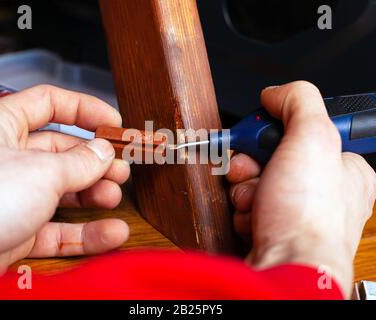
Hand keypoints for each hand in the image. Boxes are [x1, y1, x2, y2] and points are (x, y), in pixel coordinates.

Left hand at [0, 85, 129, 276]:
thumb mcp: (39, 171)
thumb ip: (79, 162)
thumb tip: (104, 153)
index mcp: (2, 127)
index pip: (49, 103)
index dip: (85, 109)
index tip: (113, 123)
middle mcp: (8, 160)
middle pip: (63, 151)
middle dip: (96, 159)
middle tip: (121, 167)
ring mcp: (13, 197)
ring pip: (63, 191)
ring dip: (94, 195)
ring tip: (114, 197)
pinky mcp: (17, 232)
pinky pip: (58, 230)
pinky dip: (86, 233)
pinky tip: (111, 232)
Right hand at [227, 81, 375, 296]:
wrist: (285, 267)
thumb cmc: (309, 217)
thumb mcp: (313, 137)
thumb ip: (298, 101)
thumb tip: (275, 94)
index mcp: (343, 168)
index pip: (304, 133)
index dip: (279, 130)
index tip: (267, 130)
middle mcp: (321, 192)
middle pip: (273, 157)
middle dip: (252, 160)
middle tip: (249, 167)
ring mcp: (295, 212)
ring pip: (255, 181)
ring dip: (246, 187)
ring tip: (254, 200)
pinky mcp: (272, 228)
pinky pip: (248, 205)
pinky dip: (244, 208)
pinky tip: (253, 217)